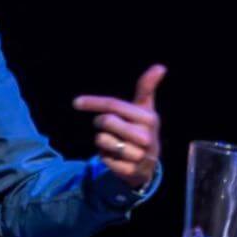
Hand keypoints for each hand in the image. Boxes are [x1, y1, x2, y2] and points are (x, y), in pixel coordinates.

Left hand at [72, 64, 165, 189]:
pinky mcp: (130, 171)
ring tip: (115, 143)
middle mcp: (147, 136)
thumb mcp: (145, 109)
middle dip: (100, 123)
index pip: (114, 105)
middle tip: (107, 126)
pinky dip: (105, 156)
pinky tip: (115, 157)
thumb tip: (161, 66)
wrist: (148, 164)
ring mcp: (139, 155)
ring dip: (102, 141)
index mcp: (149, 118)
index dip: (94, 102)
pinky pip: (104, 158)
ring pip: (102, 140)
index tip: (76, 102)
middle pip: (106, 121)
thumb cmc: (141, 129)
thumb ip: (147, 87)